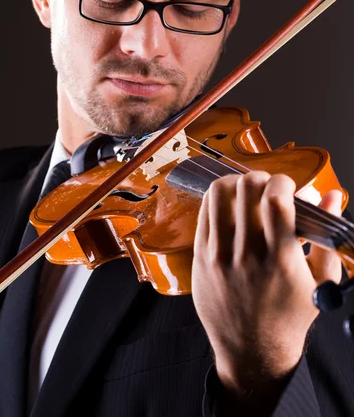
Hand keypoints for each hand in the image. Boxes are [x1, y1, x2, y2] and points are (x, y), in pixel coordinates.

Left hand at [192, 171, 341, 397]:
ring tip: (247, 192)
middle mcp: (246, 255)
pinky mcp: (199, 258)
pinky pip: (204, 213)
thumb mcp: (320, 281)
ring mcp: (218, 256)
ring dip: (236, 183)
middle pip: (246, 189)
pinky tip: (231, 208)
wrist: (252, 352)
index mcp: (280, 261)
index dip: (284, 182)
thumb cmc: (289, 317)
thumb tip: (331, 196)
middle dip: (262, 178)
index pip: (275, 200)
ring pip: (218, 194)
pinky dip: (219, 202)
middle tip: (268, 188)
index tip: (289, 187)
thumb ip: (327, 236)